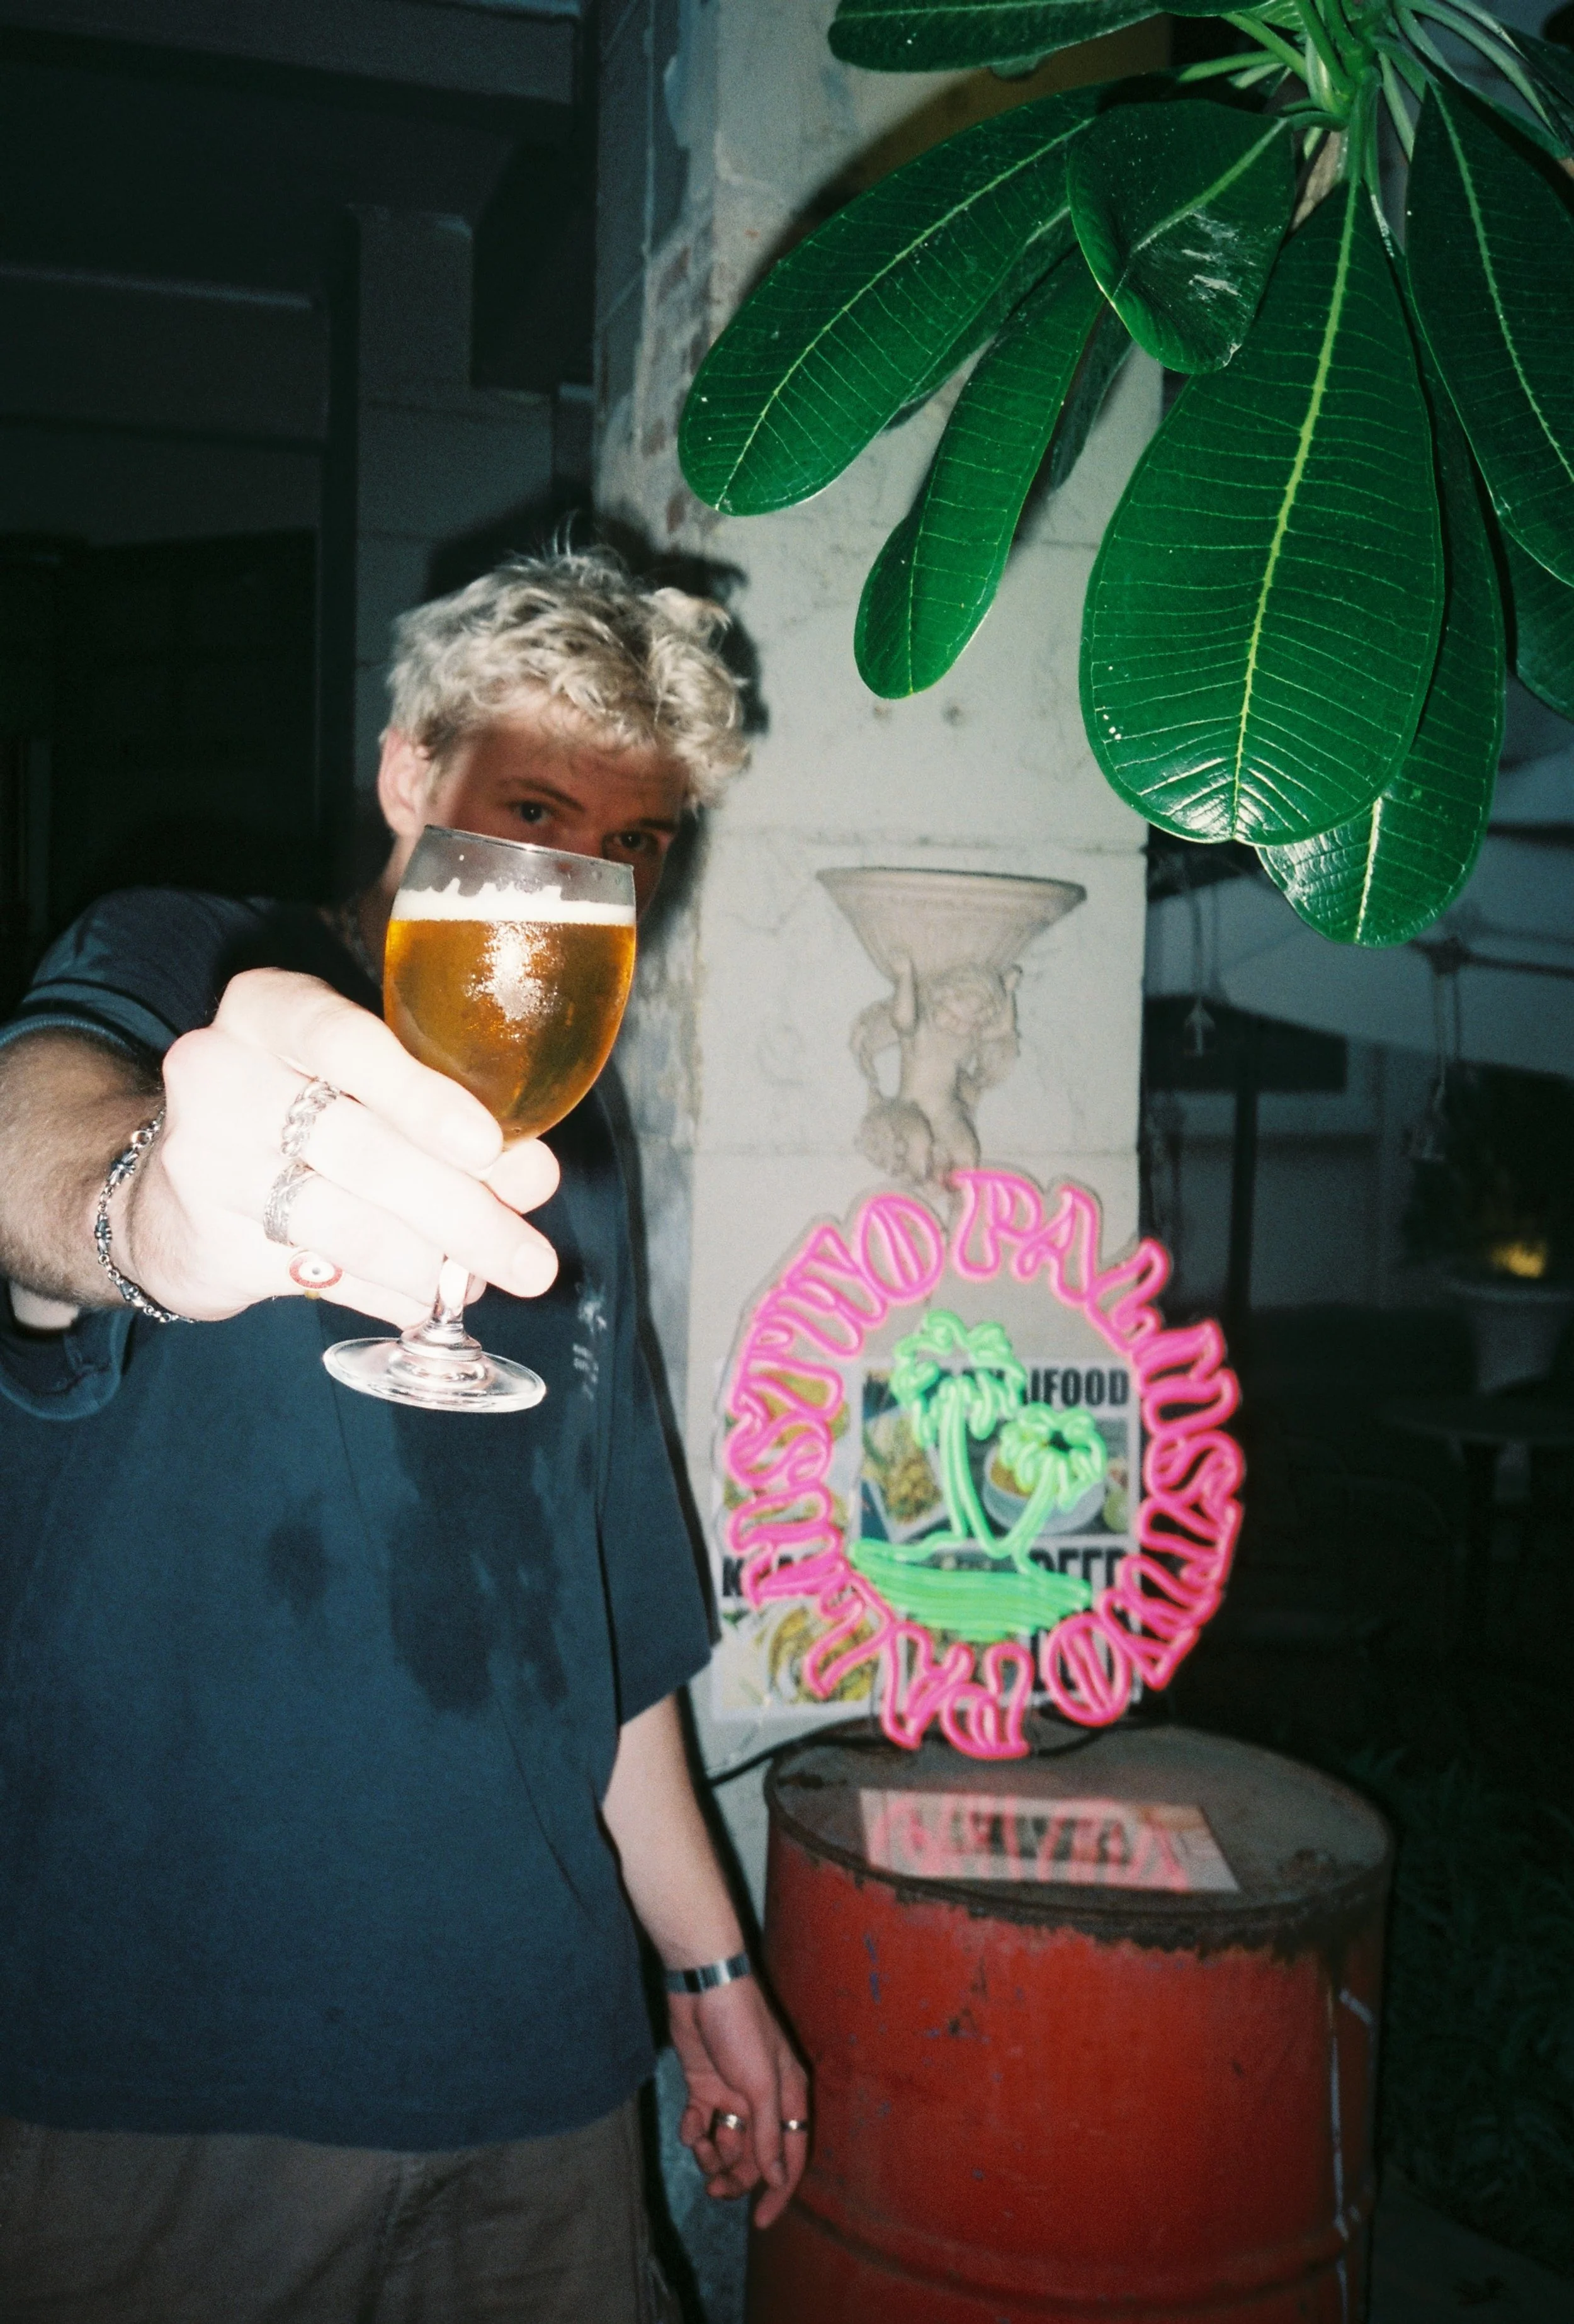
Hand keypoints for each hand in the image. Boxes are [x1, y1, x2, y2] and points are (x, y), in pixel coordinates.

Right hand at [121, 969, 559, 1327]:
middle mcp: (221, 1075)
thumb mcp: (356, 1083)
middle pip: (361, 1148)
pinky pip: (322, 1274)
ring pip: (344, 1223)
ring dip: (431, 1265)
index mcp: (267, 1010)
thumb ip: (441, 1112)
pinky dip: (388, 1292)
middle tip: (532, 1261)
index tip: (490, 1147)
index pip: (345, 1041)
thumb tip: (533, 1175)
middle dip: (463, 1211)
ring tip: (483, 1282)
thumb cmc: (296, 1115)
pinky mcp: (207, 1240)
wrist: (166, 1192)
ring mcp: (205, 1162)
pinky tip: (426, 1302)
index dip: (421, 1097)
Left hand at [669, 1977, 809, 2230]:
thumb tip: (778, 2178)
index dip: (779, 2191)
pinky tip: (691, 2122)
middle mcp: (764, 2100)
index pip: (790, 2155)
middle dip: (736, 2177)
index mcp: (788, 2097)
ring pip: (728, 2143)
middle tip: (714, 2191)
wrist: (702, 1987)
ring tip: (700, 2147)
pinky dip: (694, 2130)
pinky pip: (703, 2123)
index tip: (760, 2222)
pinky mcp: (704, 2085)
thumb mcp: (760, 2084)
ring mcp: (733, 2093)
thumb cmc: (741, 2029)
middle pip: (755, 2156)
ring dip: (713, 2154)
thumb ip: (769, 2133)